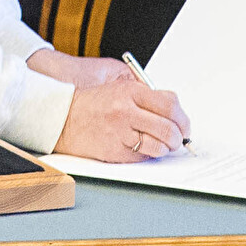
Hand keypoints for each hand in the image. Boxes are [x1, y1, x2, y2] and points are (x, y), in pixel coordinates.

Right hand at [33, 50, 189, 161]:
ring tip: (163, 146)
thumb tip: (175, 114)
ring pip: (159, 146)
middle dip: (178, 137)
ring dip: (166, 148)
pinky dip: (148, 155)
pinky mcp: (114, 150)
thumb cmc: (93, 104)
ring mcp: (120, 132)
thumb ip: (147, 98)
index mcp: (131, 92)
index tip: (184, 125)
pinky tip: (144, 149)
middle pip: (168, 128)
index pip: (170, 104)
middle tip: (178, 140)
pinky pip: (142, 156)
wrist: (62, 116)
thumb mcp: (120, 89)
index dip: (182, 118)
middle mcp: (126, 111)